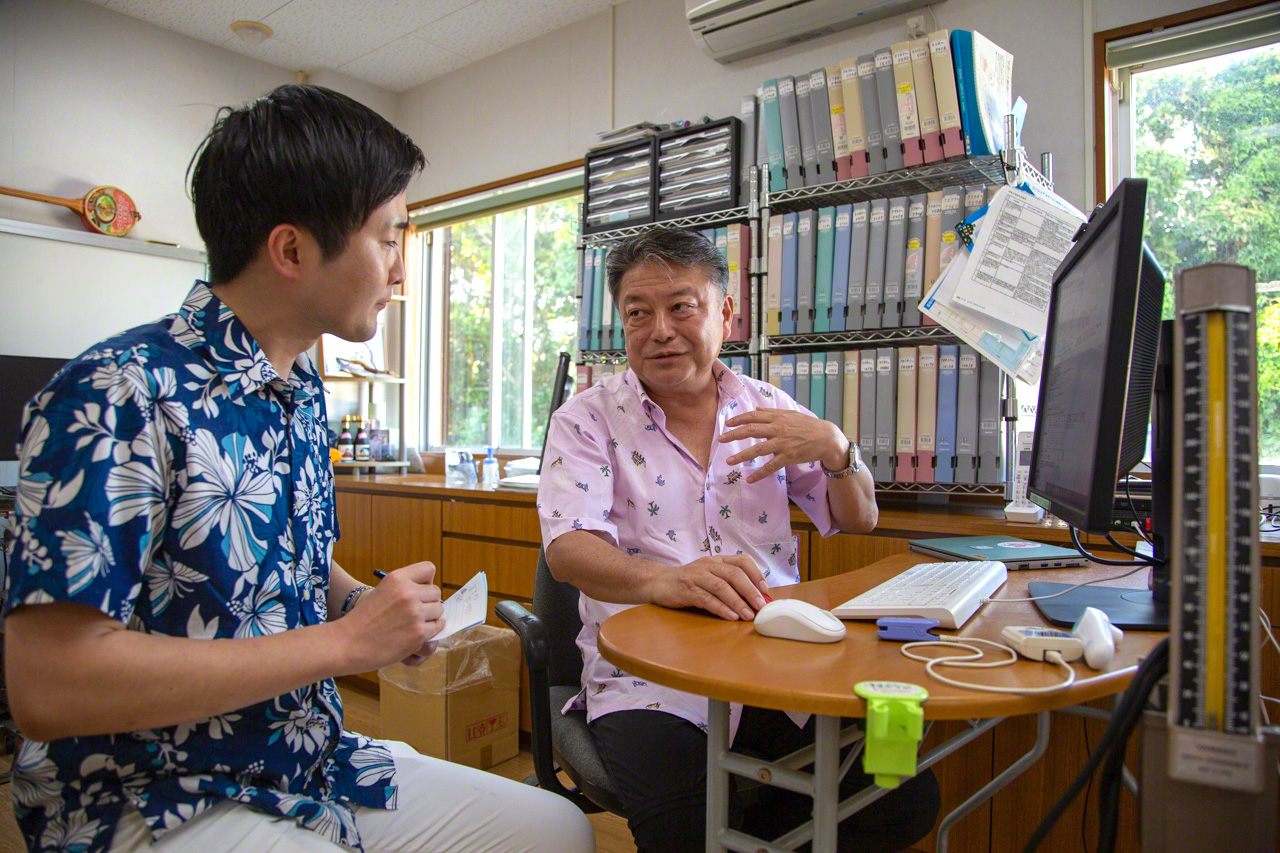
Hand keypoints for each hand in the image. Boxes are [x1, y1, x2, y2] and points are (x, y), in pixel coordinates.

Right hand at [340, 561, 444, 670]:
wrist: (348, 643)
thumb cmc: (364, 619)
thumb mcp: (383, 591)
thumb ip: (405, 587)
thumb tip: (432, 592)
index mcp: (397, 578)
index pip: (428, 569)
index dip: (426, 582)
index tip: (418, 591)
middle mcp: (408, 592)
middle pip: (436, 592)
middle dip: (428, 603)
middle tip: (412, 613)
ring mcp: (415, 613)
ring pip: (439, 611)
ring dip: (430, 618)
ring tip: (411, 624)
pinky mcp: (419, 632)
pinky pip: (437, 628)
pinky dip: (429, 632)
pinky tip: (414, 634)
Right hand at [652, 555, 769, 620]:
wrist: (659, 582)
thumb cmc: (690, 582)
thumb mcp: (710, 576)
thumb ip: (730, 583)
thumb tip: (756, 599)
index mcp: (718, 561)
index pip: (742, 561)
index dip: (756, 574)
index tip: (765, 590)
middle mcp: (708, 565)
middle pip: (734, 574)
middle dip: (750, 591)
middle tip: (761, 606)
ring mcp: (696, 576)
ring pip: (721, 587)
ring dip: (737, 602)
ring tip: (748, 615)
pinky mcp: (686, 590)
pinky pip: (706, 599)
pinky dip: (720, 608)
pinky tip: (731, 616)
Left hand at [719, 408, 848, 483]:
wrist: (826, 438)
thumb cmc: (808, 425)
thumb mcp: (790, 414)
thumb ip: (772, 412)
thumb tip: (757, 409)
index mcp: (777, 417)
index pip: (753, 416)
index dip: (739, 419)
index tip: (727, 423)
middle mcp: (778, 429)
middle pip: (751, 430)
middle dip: (734, 435)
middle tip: (721, 439)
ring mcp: (783, 443)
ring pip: (758, 449)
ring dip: (741, 456)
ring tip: (729, 461)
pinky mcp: (788, 456)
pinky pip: (771, 466)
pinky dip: (760, 473)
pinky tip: (750, 479)